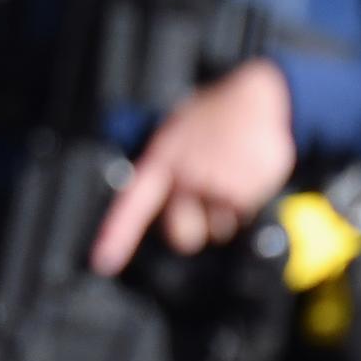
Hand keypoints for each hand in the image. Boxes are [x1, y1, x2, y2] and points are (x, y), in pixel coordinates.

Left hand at [89, 59, 295, 273]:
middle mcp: (184, 176)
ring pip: (219, 229)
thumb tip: (147, 202)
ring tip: (230, 174)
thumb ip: (162, 169)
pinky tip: (246, 172)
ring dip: (226, 211)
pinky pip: (244, 217)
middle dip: (195, 229)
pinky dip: (248, 201)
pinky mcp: (245, 192)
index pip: (131, 204)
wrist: (257, 98)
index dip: (115, 236)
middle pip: (182, 238)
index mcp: (160, 161)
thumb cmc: (211, 118)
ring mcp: (214, 185)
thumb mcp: (175, 133)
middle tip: (204, 202)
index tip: (102, 262)